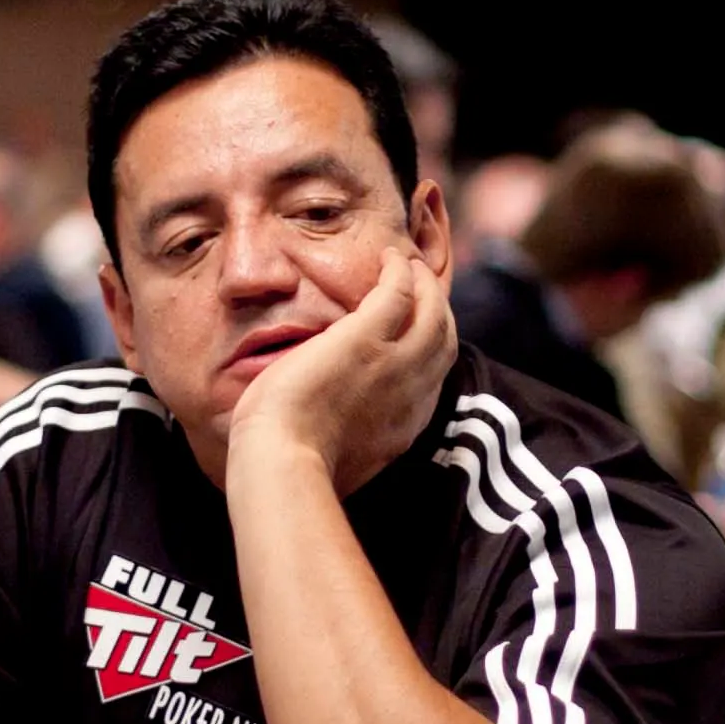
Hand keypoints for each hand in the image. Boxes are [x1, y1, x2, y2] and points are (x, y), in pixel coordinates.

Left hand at [226, 249, 456, 499]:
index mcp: (402, 430)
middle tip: (420, 286)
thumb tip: (328, 438)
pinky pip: (400, 290)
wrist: (280, 462)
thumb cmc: (288, 467)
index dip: (426, 351)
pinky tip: (388, 256)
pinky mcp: (368, 338)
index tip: (411, 334)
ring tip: (406, 266)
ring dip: (424, 285)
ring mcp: (395, 365)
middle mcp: (412, 398)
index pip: (429, 381)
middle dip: (437, 311)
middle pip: (443, 342)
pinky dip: (399, 270)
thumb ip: (348, 441)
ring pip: (433, 314)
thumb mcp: (336, 459)